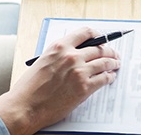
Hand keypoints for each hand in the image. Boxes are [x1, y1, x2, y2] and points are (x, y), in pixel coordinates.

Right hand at [0, 27, 120, 134]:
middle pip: (100, 48)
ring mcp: (79, 72)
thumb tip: (78, 51)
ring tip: (116, 63)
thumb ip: (61, 53)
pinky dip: (109, 77)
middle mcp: (72, 56)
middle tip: (114, 53)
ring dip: (113, 62)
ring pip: (105, 62)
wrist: (24, 107)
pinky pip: (103, 78)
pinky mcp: (84, 87)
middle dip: (110, 50)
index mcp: (60, 47)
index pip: (86, 32)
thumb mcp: (44, 60)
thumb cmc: (30, 86)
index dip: (98, 34)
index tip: (103, 38)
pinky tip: (111, 76)